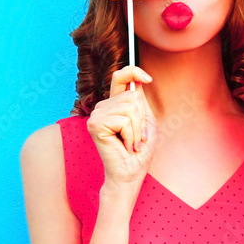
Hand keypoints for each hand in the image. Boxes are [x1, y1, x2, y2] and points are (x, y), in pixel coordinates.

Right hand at [86, 65, 156, 187]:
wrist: (131, 173)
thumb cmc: (139, 150)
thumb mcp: (145, 120)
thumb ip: (140, 100)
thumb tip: (138, 78)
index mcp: (114, 104)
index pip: (120, 77)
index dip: (133, 71)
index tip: (148, 78)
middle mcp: (103, 106)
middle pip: (132, 95)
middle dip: (141, 119)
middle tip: (137, 137)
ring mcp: (97, 115)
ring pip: (130, 107)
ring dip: (137, 129)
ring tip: (132, 142)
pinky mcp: (95, 124)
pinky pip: (124, 120)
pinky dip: (130, 136)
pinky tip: (125, 146)